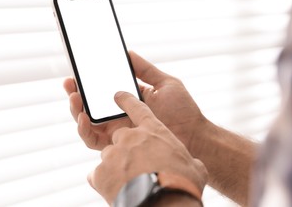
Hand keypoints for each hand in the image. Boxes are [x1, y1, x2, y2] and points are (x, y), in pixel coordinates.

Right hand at [64, 51, 207, 152]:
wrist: (194, 135)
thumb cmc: (183, 110)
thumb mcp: (164, 83)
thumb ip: (145, 69)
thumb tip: (127, 51)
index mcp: (129, 99)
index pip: (103, 90)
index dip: (88, 81)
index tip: (78, 69)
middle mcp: (120, 115)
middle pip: (90, 106)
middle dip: (76, 94)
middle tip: (70, 83)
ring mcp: (118, 131)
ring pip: (87, 123)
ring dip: (76, 110)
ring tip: (75, 98)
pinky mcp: (118, 146)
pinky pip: (94, 141)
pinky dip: (84, 130)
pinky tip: (84, 117)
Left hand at [88, 91, 207, 203]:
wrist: (165, 203)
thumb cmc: (182, 183)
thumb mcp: (193, 166)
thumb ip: (187, 159)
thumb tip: (194, 164)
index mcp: (153, 130)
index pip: (137, 107)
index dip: (126, 101)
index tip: (117, 96)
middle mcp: (130, 137)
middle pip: (120, 136)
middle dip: (125, 148)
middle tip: (136, 165)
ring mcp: (113, 153)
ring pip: (109, 156)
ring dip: (116, 167)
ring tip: (130, 182)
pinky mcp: (100, 173)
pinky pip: (97, 175)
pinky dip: (105, 182)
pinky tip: (118, 191)